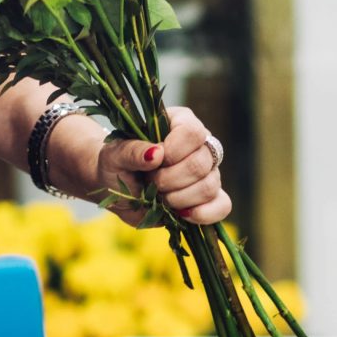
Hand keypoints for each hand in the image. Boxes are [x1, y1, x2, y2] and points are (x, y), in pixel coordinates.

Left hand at [71, 106, 231, 228]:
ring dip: (180, 198)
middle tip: (150, 182)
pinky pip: (223, 205)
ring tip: (159, 197)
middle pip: (203, 162)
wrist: (115, 190)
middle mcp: (198, 144)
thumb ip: (131, 151)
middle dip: (171, 180)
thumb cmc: (115, 165)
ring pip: (210, 185)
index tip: (152, 162)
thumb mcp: (113, 155)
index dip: (174, 151)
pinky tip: (182, 214)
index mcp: (178, 122)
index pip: (193, 132)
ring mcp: (206, 171)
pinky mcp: (207, 198)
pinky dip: (204, 214)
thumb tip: (156, 153)